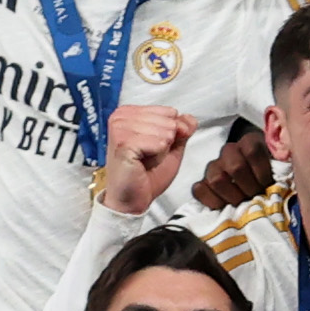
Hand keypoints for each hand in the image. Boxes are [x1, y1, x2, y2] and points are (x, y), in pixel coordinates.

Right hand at [96, 99, 198, 216]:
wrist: (132, 199)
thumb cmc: (146, 175)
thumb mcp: (171, 148)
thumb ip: (182, 130)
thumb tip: (189, 118)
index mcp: (130, 112)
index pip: (170, 111)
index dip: (171, 133)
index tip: (153, 147)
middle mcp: (121, 116)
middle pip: (169, 120)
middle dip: (165, 142)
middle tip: (148, 156)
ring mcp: (120, 128)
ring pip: (165, 131)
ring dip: (160, 151)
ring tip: (144, 160)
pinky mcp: (123, 143)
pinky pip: (158, 143)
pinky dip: (156, 157)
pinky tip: (141, 163)